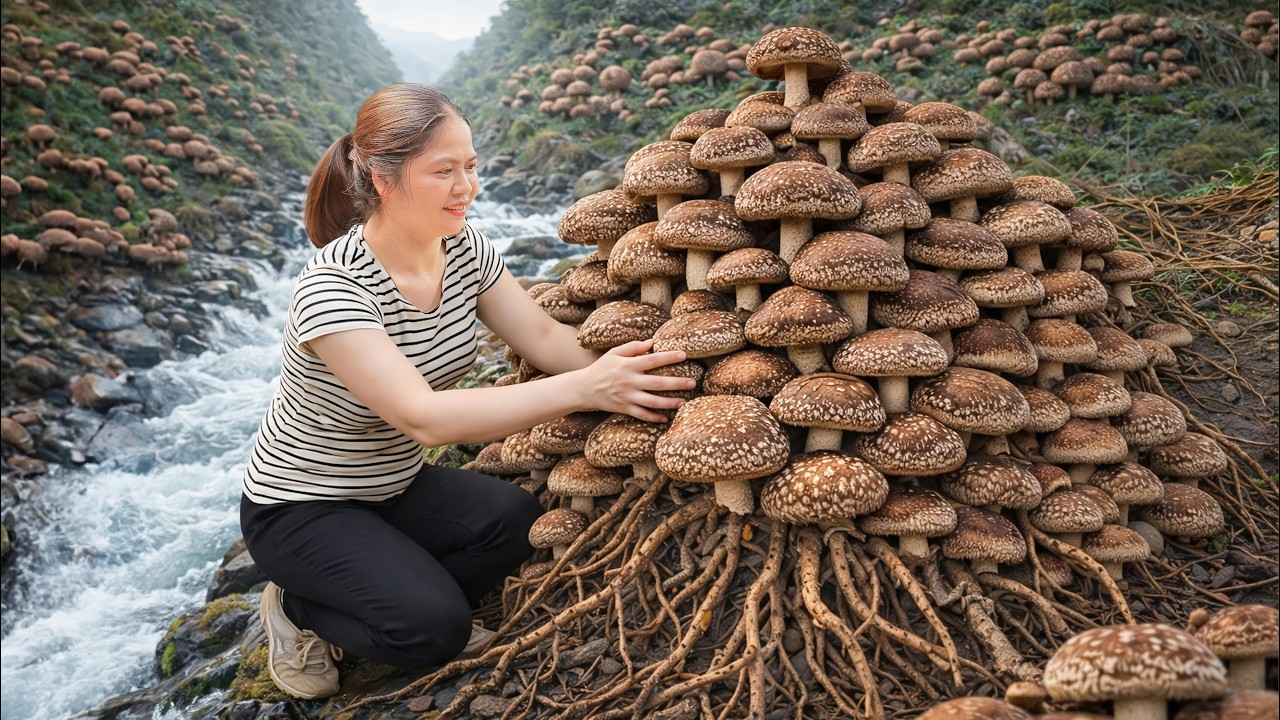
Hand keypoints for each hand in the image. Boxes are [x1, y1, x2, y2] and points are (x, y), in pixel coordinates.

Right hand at [578, 339, 696, 422]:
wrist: (583, 388)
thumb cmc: (601, 368)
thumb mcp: (614, 353)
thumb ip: (632, 347)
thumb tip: (651, 342)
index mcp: (628, 365)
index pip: (652, 360)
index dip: (669, 357)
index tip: (684, 355)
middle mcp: (629, 381)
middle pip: (657, 383)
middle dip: (677, 383)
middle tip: (692, 382)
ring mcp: (627, 397)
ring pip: (652, 402)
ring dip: (670, 403)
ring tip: (684, 401)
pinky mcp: (624, 408)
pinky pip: (642, 415)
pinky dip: (654, 418)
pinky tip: (666, 418)